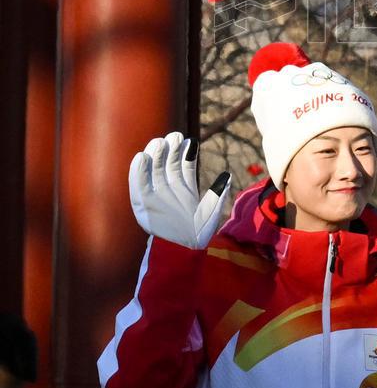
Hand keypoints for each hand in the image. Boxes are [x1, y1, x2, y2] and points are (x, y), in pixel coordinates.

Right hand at [129, 132, 230, 248]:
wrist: (182, 251)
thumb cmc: (198, 235)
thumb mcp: (210, 213)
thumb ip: (216, 194)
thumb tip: (226, 176)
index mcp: (185, 189)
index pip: (184, 165)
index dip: (187, 152)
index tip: (190, 141)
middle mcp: (169, 189)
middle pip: (168, 163)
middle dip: (171, 148)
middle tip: (174, 136)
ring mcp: (156, 194)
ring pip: (154, 169)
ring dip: (156, 155)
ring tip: (161, 142)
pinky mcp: (143, 203)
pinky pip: (138, 184)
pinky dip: (138, 171)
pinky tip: (141, 157)